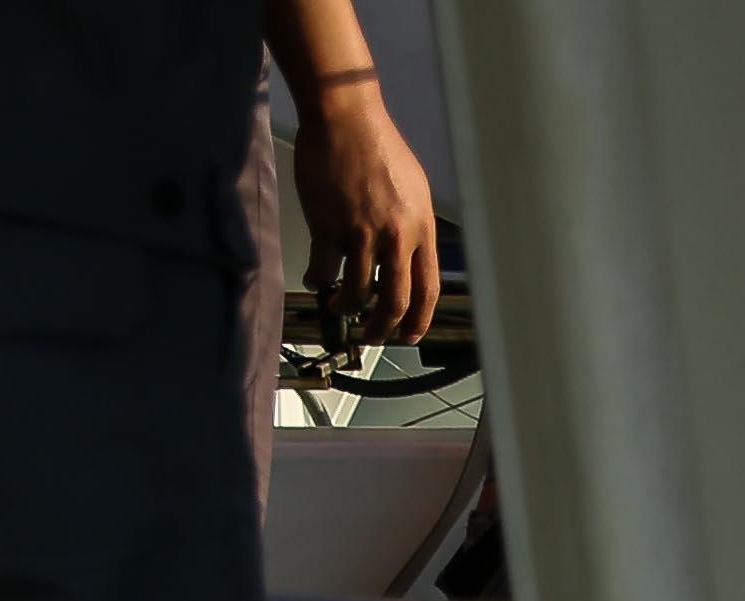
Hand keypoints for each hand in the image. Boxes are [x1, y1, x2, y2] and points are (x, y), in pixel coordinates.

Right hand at [293, 90, 438, 346]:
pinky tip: (316, 281)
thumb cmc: (378, 147)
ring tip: (340, 307)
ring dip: (347, 307)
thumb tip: (411, 260)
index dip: (419, 321)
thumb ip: (414, 227)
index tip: (409, 337)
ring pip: (357, 292)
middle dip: (382, 328)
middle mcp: (396, 236)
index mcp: (422, 229)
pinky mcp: (328, 225)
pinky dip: (318, 282)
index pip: (428, 289)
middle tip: (371, 336)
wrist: (345, 118)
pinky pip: (324, 270)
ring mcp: (361, 233)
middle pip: (395, 302)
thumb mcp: (414, 190)